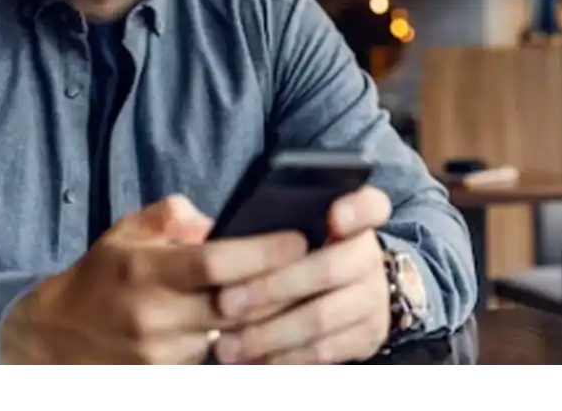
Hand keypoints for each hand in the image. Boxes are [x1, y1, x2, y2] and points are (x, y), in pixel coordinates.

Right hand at [0, 195, 307, 367]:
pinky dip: (237, 336)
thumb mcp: (126, 231)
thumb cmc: (102, 275)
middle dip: (277, 286)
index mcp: (146, 269)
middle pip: (234, 304)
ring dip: (262, 314)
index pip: (215, 263)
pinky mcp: (166, 374)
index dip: (261, 253)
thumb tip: (215, 221)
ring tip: (292, 290)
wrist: (56, 335)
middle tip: (311, 266)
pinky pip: (215, 353)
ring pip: (232, 333)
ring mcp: (161, 350)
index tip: (296, 240)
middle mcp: (154, 313)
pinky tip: (254, 319)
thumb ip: (171, 215)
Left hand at [211, 186, 393, 365]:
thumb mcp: (273, 221)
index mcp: (351, 214)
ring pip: (322, 317)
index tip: (331, 216)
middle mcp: (370, 255)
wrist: (340, 291)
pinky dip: (284, 355)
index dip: (356, 209)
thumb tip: (190, 222)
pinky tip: (250, 356)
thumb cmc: (287, 250)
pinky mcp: (367, 334)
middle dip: (274, 287)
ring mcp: (372, 296)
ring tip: (224, 343)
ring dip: (269, 332)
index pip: (371, 204)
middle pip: (332, 267)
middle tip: (225, 304)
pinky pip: (324, 349)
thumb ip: (243, 211)